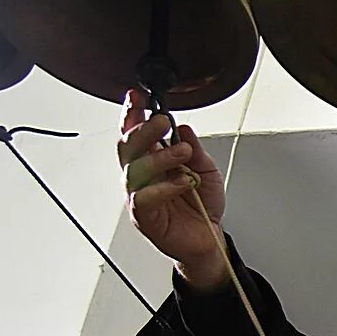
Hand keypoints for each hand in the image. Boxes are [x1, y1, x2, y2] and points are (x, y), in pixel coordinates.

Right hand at [116, 89, 227, 290]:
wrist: (208, 239)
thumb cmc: (202, 206)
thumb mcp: (207, 170)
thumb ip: (196, 150)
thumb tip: (183, 129)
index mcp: (153, 161)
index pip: (135, 133)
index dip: (133, 113)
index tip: (138, 96)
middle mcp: (142, 177)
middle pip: (128, 147)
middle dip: (142, 130)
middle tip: (162, 122)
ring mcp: (140, 196)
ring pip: (134, 170)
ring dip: (158, 157)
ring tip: (182, 153)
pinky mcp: (145, 217)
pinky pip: (144, 198)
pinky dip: (165, 186)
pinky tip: (183, 181)